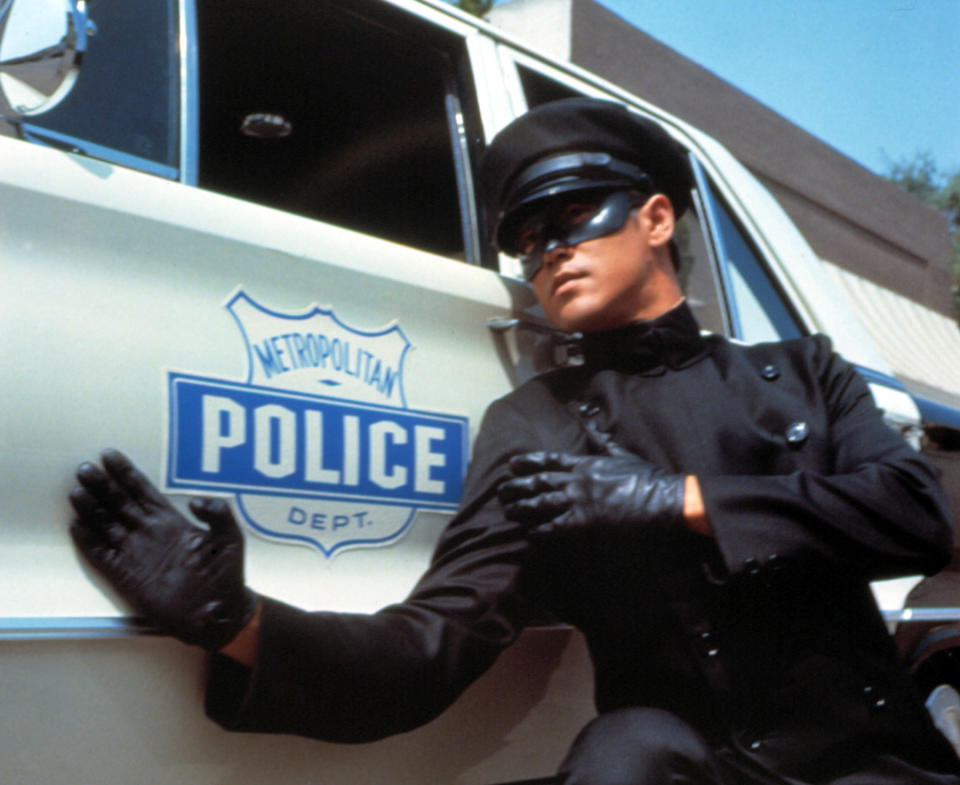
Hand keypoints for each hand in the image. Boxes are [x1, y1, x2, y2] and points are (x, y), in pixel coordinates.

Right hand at [68, 449, 256, 650]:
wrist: (218, 612)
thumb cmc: (226, 574)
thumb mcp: (231, 537)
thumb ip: (218, 513)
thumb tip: (195, 500)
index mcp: (171, 520)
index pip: (143, 490)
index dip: (126, 473)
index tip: (109, 454)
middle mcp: (149, 533)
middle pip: (119, 503)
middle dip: (102, 485)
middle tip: (84, 469)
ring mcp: (136, 553)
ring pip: (107, 525)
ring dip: (91, 509)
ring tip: (77, 492)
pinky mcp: (126, 576)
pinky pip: (102, 555)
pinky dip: (89, 542)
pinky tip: (77, 526)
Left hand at [497, 440, 684, 538]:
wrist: (662, 498)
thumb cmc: (647, 477)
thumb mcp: (622, 453)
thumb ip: (602, 441)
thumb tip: (590, 423)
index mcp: (586, 463)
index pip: (550, 460)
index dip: (528, 462)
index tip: (512, 463)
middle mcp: (577, 480)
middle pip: (539, 482)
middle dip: (517, 486)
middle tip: (500, 491)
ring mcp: (579, 501)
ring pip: (541, 503)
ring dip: (521, 508)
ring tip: (507, 512)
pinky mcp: (585, 522)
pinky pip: (555, 527)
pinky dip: (541, 531)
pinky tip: (529, 535)